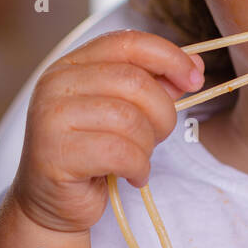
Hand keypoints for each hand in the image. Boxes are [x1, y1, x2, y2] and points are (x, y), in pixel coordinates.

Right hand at [10, 31, 203, 232]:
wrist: (52, 205)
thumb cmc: (92, 155)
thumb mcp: (126, 112)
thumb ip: (156, 84)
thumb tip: (196, 63)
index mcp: (73, 64)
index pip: (128, 42)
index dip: (170, 57)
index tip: (195, 79)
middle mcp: (56, 83)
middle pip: (135, 81)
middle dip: (162, 113)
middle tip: (159, 136)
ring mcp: (51, 116)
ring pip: (129, 119)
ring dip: (148, 145)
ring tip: (139, 159)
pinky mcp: (55, 152)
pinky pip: (119, 153)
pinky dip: (138, 167)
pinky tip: (132, 176)